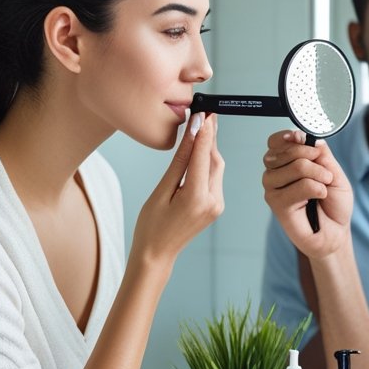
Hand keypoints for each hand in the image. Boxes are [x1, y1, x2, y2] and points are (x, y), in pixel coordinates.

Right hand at [131, 112, 224, 270]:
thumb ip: (180, 162)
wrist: (157, 254)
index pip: (204, 157)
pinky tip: (199, 153)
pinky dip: (207, 164)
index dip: (205, 133)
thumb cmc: (151, 225)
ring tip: (201, 128)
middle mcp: (213, 202)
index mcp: (197, 199)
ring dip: (209, 149)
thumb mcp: (161, 190)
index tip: (204, 113)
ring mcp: (217, 206)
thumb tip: (191, 135)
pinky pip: (214, 178)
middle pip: (215, 161)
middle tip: (204, 114)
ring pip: (216, 168)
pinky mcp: (216, 206)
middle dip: (210, 138)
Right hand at [262, 130, 352, 256]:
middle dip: (313, 157)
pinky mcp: (277, 205)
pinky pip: (300, 186)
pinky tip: (319, 196)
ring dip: (318, 174)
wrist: (336, 232)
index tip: (304, 139)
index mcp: (284, 163)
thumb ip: (322, 155)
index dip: (289, 137)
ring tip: (325, 186)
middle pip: (287, 150)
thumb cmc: (333, 204)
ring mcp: (273, 189)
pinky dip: (316, 188)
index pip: (275, 141)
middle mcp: (274, 174)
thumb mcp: (333, 172)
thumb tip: (311, 140)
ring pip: (296, 166)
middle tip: (326, 172)